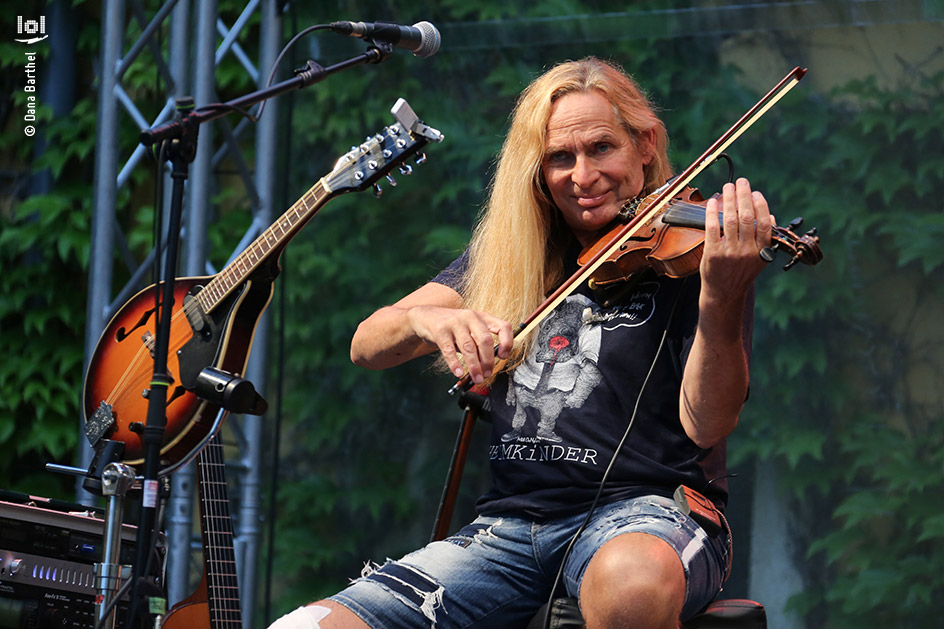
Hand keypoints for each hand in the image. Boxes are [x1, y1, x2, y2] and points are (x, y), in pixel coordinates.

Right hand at [406, 305, 513, 383]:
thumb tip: (488, 365)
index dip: (507, 343)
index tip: (503, 356)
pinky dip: (455, 364)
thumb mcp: (470, 329)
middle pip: (485, 340)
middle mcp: (470, 317)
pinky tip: (459, 373)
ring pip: (469, 347)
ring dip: (474, 366)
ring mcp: (455, 322)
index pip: (503, 326)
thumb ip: (480, 343)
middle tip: (487, 374)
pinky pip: (449, 351)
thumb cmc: (453, 327)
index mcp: (482, 317)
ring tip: (477, 378)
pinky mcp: (440, 330)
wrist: (426, 317)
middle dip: (488, 361)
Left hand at [701, 177, 773, 302]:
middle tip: (741, 181)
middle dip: (744, 196)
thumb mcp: (759, 258)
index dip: (760, 205)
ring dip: (729, 199)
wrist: (724, 293)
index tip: (755, 192)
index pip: (765, 223)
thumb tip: (770, 216)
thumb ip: (764, 238)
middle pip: (748, 217)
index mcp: (762, 251)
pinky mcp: (713, 254)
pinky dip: (713, 213)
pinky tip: (713, 202)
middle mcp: (748, 252)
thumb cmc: (741, 272)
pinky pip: (713, 229)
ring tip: (727, 187)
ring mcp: (730, 253)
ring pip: (731, 220)